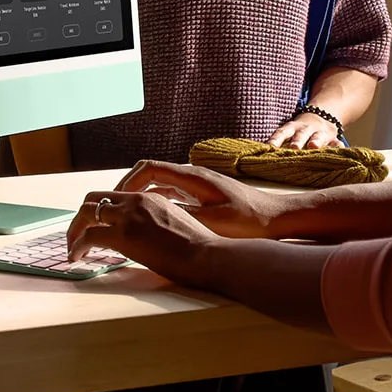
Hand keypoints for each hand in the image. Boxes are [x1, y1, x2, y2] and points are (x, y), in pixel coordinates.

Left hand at [66, 187, 220, 277]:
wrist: (206, 254)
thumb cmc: (199, 247)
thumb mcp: (176, 223)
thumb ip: (156, 223)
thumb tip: (145, 236)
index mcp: (149, 197)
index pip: (114, 196)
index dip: (98, 210)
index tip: (94, 226)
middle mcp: (136, 201)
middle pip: (94, 198)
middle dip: (80, 217)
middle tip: (76, 235)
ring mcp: (129, 216)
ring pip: (86, 213)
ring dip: (74, 231)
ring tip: (72, 249)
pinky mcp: (123, 235)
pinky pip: (88, 236)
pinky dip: (77, 246)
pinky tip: (76, 258)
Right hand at [113, 160, 288, 238]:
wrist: (277, 217)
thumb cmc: (249, 221)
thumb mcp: (212, 222)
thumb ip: (181, 216)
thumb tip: (151, 214)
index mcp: (192, 177)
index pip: (148, 169)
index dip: (127, 183)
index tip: (114, 200)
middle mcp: (193, 175)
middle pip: (150, 172)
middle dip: (128, 187)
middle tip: (114, 207)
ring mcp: (199, 183)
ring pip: (160, 183)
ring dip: (142, 195)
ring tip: (127, 214)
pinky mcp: (204, 193)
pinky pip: (172, 192)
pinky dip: (157, 201)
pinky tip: (152, 219)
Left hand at [271, 111, 342, 148]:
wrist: (322, 116)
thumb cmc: (299, 131)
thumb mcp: (289, 131)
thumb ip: (279, 142)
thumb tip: (260, 154)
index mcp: (292, 128)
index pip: (282, 132)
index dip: (275, 139)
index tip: (269, 147)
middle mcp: (306, 129)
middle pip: (300, 134)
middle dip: (297, 141)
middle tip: (294, 147)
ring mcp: (320, 133)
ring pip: (318, 136)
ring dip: (316, 141)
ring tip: (314, 146)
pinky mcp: (332, 138)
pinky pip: (336, 142)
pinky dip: (338, 146)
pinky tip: (339, 150)